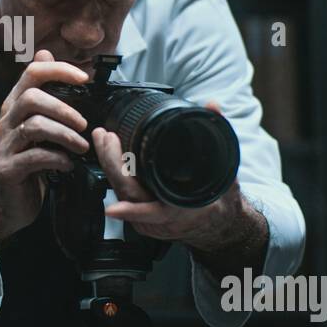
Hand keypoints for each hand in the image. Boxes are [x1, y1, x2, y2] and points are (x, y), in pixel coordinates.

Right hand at [0, 50, 90, 263]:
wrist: (8, 200)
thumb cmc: (28, 159)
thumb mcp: (37, 123)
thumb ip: (44, 92)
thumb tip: (46, 53)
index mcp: (15, 105)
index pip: (32, 72)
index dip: (58, 69)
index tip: (84, 78)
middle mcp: (7, 121)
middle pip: (32, 98)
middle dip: (63, 108)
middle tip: (84, 124)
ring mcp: (5, 144)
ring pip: (34, 127)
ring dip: (65, 135)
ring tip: (81, 147)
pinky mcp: (9, 168)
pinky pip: (34, 157)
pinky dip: (57, 159)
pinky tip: (68, 164)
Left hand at [91, 101, 267, 272]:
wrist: (215, 219)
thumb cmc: (218, 197)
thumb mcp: (224, 167)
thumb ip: (218, 134)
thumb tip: (213, 106)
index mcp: (180, 211)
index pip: (153, 212)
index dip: (133, 211)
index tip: (114, 209)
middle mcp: (160, 217)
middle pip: (129, 194)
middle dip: (113, 165)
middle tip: (106, 138)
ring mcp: (146, 215)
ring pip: (122, 191)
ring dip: (109, 163)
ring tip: (103, 138)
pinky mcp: (139, 210)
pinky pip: (122, 190)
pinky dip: (113, 170)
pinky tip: (106, 153)